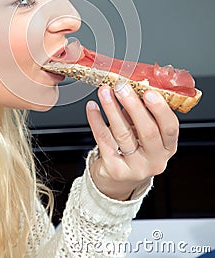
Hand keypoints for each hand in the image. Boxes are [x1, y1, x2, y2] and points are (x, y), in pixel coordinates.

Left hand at [86, 83, 178, 200]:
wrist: (119, 178)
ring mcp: (136, 167)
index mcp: (168, 146)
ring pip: (123, 134)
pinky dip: (97, 121)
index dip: (160, 109)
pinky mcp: (115, 169)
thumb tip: (134, 84)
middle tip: (121, 87)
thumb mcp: (143, 131)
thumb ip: (142, 111)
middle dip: (133, 105)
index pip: (170, 127)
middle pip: (147, 131)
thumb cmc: (135, 148)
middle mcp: (155, 159)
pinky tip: (93, 107)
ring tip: (104, 92)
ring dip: (112, 109)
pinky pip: (104, 140)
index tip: (149, 92)